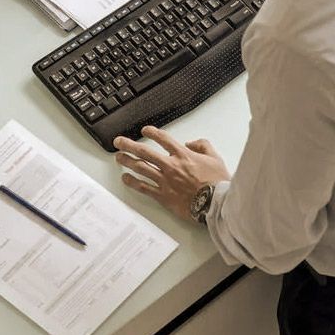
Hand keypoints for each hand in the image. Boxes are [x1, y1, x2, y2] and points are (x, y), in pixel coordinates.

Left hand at [114, 127, 231, 221]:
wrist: (215, 204)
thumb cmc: (216, 183)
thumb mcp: (215, 158)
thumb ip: (203, 145)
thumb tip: (191, 142)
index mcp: (182, 155)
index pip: (162, 139)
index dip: (152, 132)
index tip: (145, 130)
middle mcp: (170, 166)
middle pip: (144, 151)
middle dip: (129, 145)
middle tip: (118, 142)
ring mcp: (165, 181)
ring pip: (140, 168)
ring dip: (127, 161)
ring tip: (119, 158)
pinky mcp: (163, 196)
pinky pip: (144, 188)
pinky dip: (133, 183)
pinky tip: (125, 179)